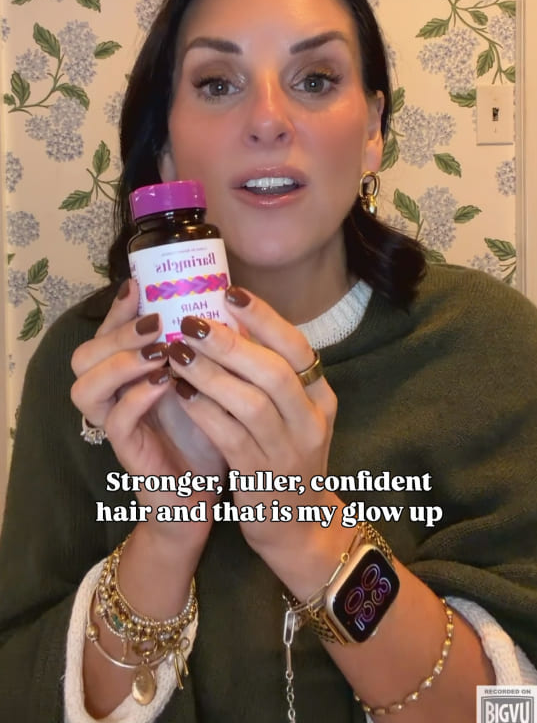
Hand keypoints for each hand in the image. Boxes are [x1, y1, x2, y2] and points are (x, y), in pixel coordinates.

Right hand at [70, 279, 226, 550]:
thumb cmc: (207, 431)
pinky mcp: (128, 453)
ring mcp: (116, 425)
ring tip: (157, 351)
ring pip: (85, 387)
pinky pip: (116, 422)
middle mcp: (114, 396)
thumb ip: (201, 348)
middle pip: (85, 355)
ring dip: (119, 363)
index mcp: (130, 374)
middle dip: (118, 333)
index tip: (139, 284)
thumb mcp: (207, 381)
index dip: (118, 309)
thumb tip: (221, 300)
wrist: (205, 492)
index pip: (107, 333)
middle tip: (155, 321)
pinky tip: (165, 383)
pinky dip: (137, 398)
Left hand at [167, 286, 349, 592]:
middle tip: (191, 321)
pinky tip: (180, 392)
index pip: (298, 348)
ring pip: (249, 403)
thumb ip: (269, 372)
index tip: (230, 293)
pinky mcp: (261, 479)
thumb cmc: (283, 454)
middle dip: (230, 343)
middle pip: (274, 372)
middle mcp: (311, 422)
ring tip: (176, 353)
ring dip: (209, 374)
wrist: (297, 525)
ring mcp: (288, 453)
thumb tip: (229, 317)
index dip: (264, 318)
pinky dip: (203, 410)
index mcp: (321, 397)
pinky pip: (229, 437)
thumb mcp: (292, 412)